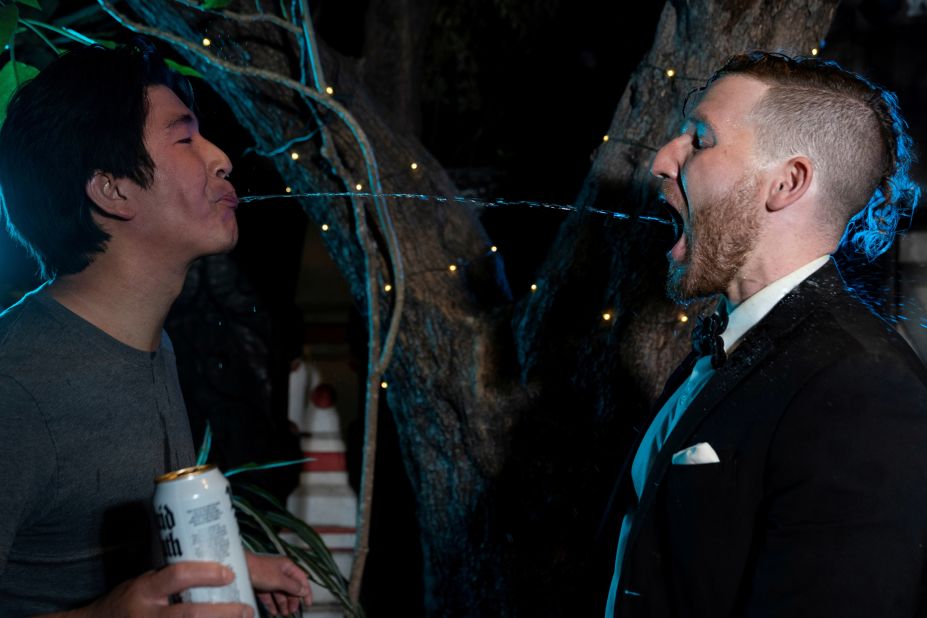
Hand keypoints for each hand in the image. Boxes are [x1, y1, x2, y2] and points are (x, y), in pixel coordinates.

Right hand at [78, 562, 253, 616]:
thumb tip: (213, 564)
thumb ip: (170, 580)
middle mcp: (148, 615)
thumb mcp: (143, 584)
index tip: (229, 573)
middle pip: (191, 614)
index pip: (177, 576)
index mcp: (145, 591)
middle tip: (246, 609)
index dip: (206, 574)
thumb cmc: (127, 602)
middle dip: (223, 613)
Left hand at [246, 551, 312, 615]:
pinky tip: (274, 611)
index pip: (302, 579)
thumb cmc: (259, 570)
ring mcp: (270, 578)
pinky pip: (269, 596)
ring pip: (280, 593)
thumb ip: (293, 586)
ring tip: (284, 613)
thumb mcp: (279, 580)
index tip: (308, 603)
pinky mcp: (261, 585)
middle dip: (293, 600)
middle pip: (291, 588)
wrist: (239, 569)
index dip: (306, 591)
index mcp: (287, 566)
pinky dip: (272, 603)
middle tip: (293, 611)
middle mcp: (280, 572)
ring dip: (283, 603)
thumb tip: (304, 591)